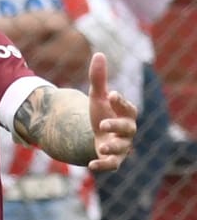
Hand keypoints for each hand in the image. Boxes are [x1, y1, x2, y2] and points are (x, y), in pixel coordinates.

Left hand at [87, 52, 137, 171]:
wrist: (95, 134)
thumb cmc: (102, 113)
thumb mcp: (97, 97)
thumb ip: (99, 78)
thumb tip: (99, 54)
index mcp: (126, 114)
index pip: (128, 108)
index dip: (121, 102)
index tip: (112, 94)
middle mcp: (127, 131)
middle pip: (127, 128)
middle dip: (116, 125)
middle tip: (102, 123)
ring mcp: (121, 146)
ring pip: (122, 148)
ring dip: (112, 147)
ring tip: (101, 145)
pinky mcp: (112, 159)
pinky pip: (112, 164)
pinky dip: (103, 165)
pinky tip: (91, 165)